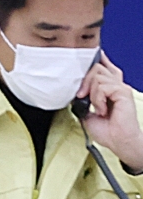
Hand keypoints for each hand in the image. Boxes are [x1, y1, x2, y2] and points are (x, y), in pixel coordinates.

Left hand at [78, 52, 142, 167]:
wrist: (118, 142)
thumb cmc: (107, 131)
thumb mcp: (87, 112)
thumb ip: (83, 100)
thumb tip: (74, 92)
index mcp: (110, 88)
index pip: (104, 67)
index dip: (96, 60)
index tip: (87, 56)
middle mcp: (116, 85)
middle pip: (97, 68)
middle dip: (84, 81)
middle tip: (81, 97)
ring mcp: (120, 88)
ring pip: (98, 77)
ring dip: (92, 94)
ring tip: (97, 108)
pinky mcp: (123, 93)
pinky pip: (103, 87)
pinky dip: (98, 99)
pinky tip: (102, 109)